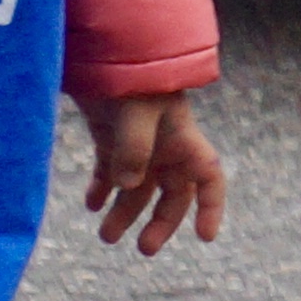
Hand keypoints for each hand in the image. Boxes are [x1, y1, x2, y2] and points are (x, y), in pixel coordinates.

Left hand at [81, 90, 227, 253]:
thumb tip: (126, 186)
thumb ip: (133, 150)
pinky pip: (110, 173)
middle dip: (159, 223)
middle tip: (143, 248)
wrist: (105, 52)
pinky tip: (91, 205)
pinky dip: (102, 190)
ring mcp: (138, 145)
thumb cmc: (131, 79)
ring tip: (105, 236)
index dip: (210, 208)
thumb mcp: (136, 113)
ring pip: (137, 188)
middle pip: (171, 194)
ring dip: (124, 212)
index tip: (204, 238)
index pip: (208, 180)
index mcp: (184, 141)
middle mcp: (165, 148)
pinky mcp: (111, 139)